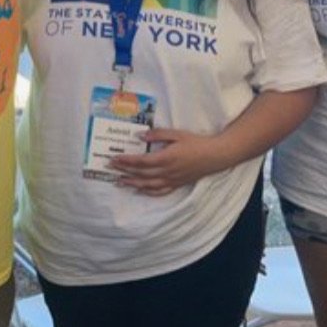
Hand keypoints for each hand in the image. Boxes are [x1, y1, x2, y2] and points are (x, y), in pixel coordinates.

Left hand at [107, 128, 229, 196]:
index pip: (141, 161)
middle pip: (141, 173)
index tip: (114, 159)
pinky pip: (160, 191)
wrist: (215, 155)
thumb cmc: (196, 142)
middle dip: (124, 171)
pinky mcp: (177, 184)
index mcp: (166, 158)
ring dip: (132, 183)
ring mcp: (172, 180)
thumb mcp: (176, 134)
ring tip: (120, 182)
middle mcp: (167, 171)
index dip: (126, 161)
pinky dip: (148, 192)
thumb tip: (139, 136)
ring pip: (148, 185)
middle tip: (111, 169)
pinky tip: (140, 190)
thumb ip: (157, 135)